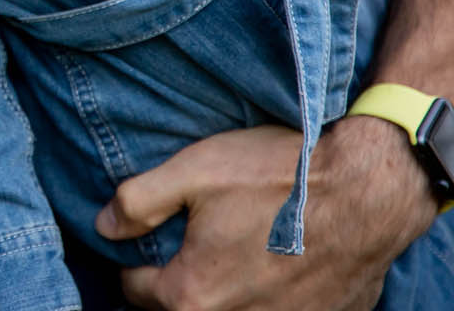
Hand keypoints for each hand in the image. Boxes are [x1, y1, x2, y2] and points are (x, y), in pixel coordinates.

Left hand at [94, 117, 434, 309]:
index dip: (134, 259)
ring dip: (220, 291)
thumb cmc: (277, 178)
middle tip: (186, 244)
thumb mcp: (191, 172)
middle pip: (180, 310)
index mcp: (192, 295)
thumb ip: (136, 203)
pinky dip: (265, 295)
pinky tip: (270, 263)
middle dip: (174, 283)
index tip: (147, 237)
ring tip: (226, 253)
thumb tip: (104, 226)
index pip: (135, 291)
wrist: (366, 190)